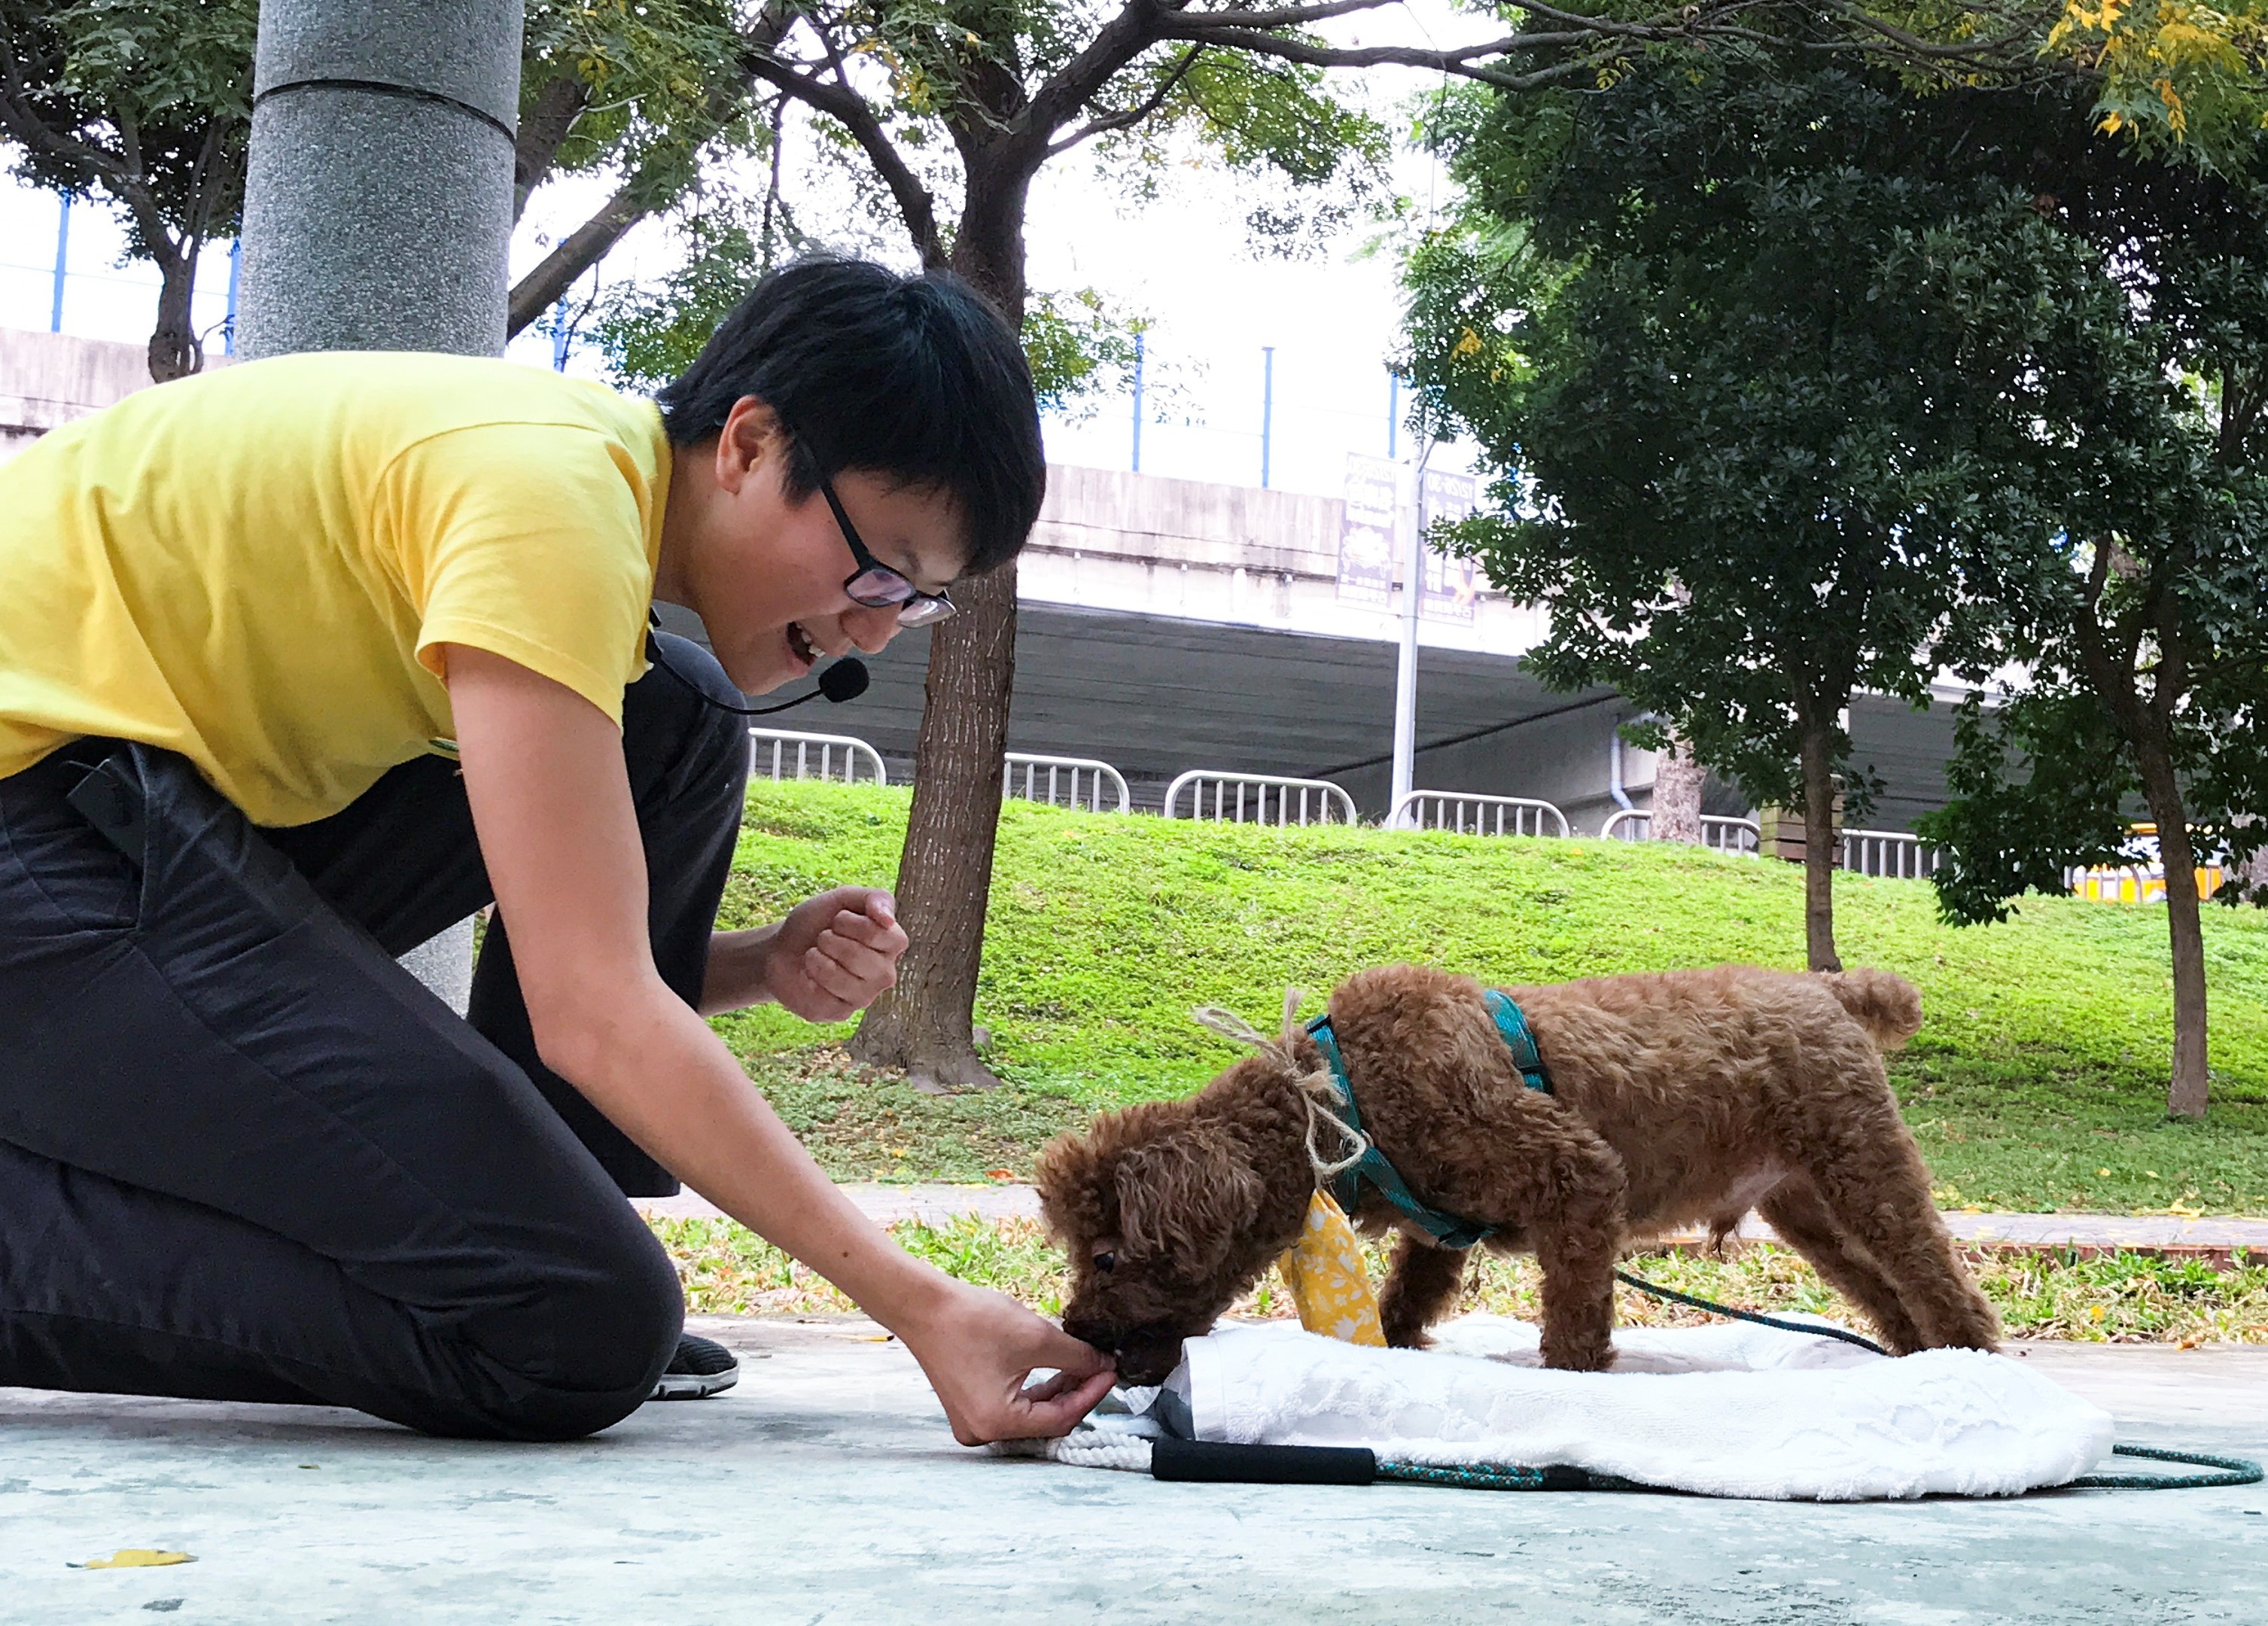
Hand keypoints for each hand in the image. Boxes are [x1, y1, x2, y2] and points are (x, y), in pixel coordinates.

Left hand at [761, 887, 907, 1020]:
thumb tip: (888, 920)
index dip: (855, 924)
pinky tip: (810, 975)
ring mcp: (864, 997)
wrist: (781, 947)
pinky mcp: (840, 1012)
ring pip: (842, 979)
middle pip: (862, 958)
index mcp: (891, 945)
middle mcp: (884, 974)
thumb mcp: (843, 898)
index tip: (838, 918)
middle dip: (831, 939)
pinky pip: (825, 996)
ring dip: (818, 958)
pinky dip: (809, 977)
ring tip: (815, 954)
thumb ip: (874, 898)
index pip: (887, 936)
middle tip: (823, 937)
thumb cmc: (817, 923)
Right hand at [897, 1280, 1117, 1445]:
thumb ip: (1076, 1356)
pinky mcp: (968, 1408)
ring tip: (1082, 1364)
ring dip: (1058, 1390)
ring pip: (1030, 1414)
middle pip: (1046, 1420)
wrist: (923, 1306)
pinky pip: (1012, 1406)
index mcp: (997, 1423)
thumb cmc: (971, 1321)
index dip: (1092, 1393)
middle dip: (1076, 1393)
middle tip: (1101, 1367)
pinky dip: (1034, 1389)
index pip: (1061, 1418)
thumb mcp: (1035, 1337)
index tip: (1112, 1371)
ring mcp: (972, 1423)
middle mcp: (982, 1433)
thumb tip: (1104, 1365)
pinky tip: (1054, 1369)